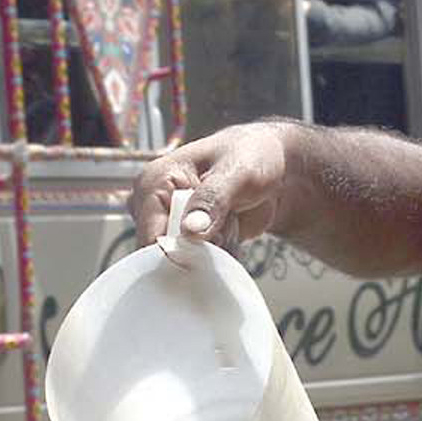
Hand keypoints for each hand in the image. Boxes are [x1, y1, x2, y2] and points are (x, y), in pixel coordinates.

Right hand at [130, 122, 294, 263]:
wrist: (271, 167)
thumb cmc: (251, 156)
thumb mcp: (236, 173)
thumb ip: (212, 199)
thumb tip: (190, 231)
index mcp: (155, 182)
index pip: (150, 230)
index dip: (173, 251)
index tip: (205, 251)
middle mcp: (156, 206)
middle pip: (164, 251)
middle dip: (198, 251)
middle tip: (226, 226)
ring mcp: (172, 225)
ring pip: (184, 261)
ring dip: (213, 252)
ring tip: (231, 222)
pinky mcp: (189, 240)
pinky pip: (199, 264)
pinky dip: (220, 255)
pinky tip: (232, 231)